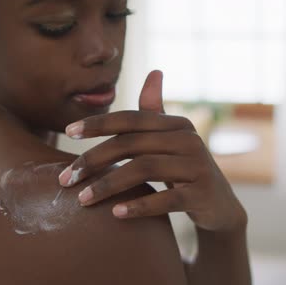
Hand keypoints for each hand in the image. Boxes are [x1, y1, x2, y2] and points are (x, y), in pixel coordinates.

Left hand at [58, 71, 246, 232]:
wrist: (219, 205)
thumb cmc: (185, 169)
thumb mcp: (171, 140)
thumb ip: (156, 111)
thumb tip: (155, 71)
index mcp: (176, 124)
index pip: (130, 119)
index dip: (98, 123)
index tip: (68, 131)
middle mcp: (188, 139)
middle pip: (131, 144)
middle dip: (93, 160)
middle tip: (66, 179)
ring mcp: (197, 166)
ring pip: (144, 169)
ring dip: (108, 184)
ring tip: (82, 200)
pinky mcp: (202, 194)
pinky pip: (166, 199)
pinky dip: (139, 206)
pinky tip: (115, 214)